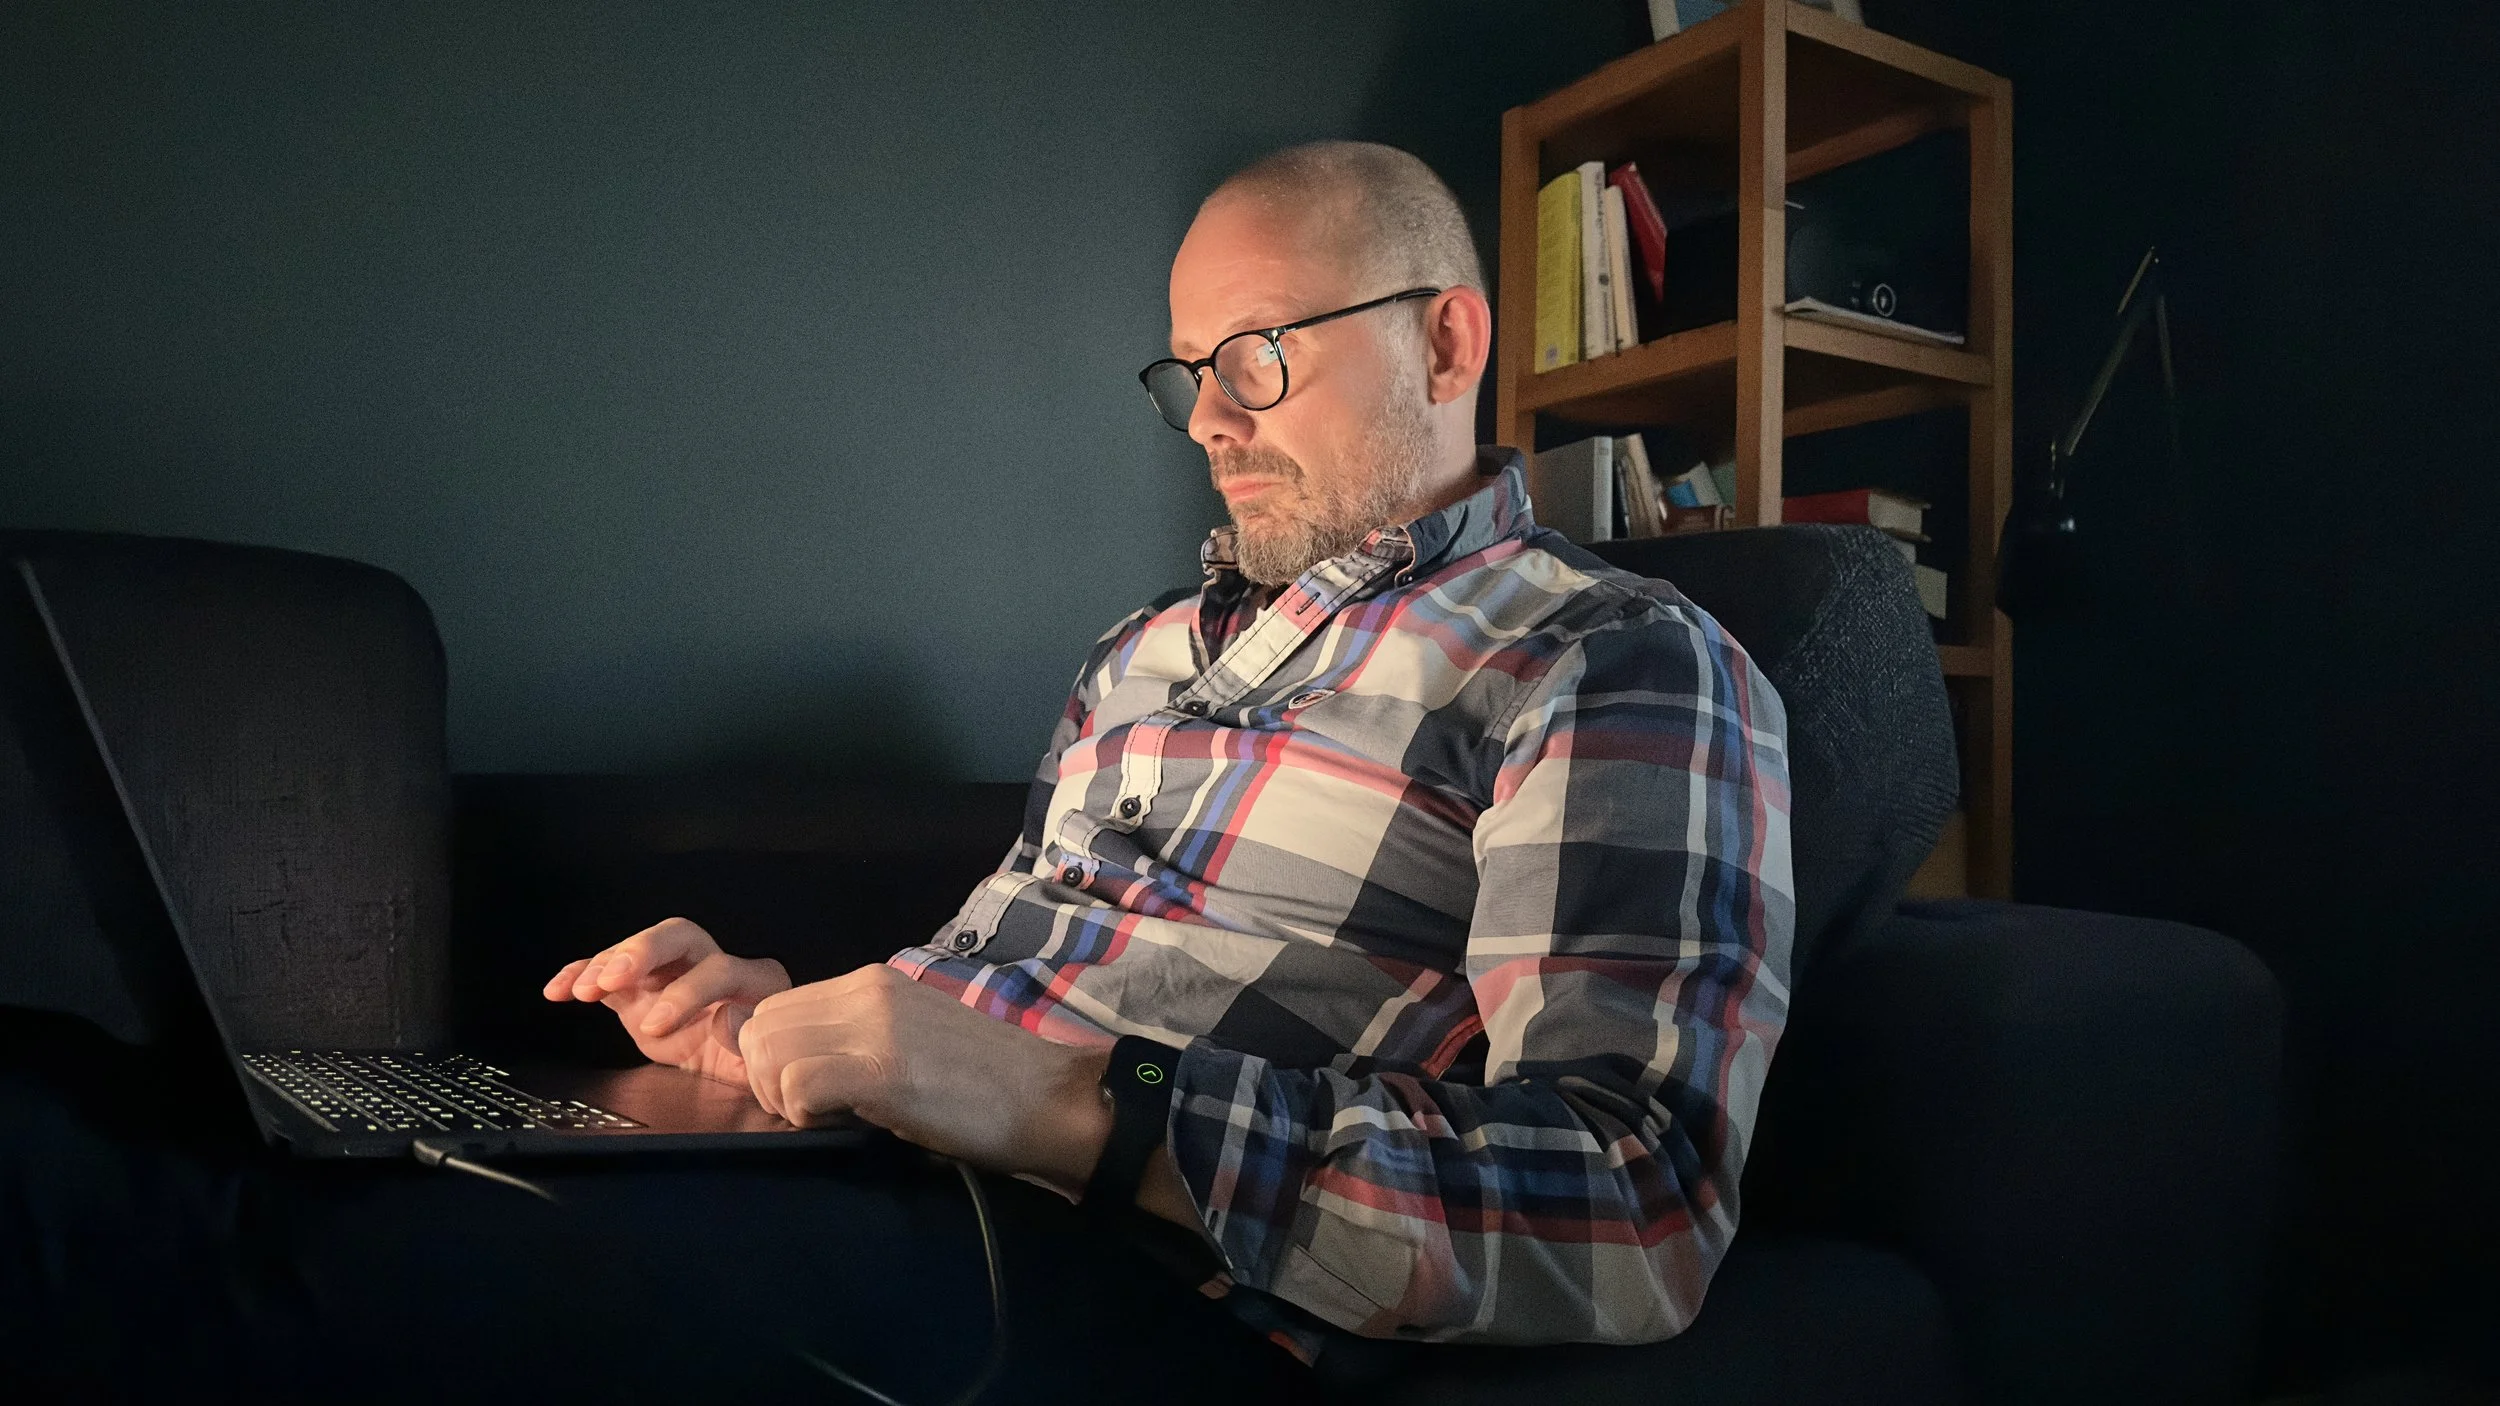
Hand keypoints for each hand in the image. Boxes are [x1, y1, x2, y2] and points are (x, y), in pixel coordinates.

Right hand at [541, 917, 789, 1086]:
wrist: (738, 1069)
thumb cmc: (757, 1062)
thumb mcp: (764, 1062)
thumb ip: (749, 1041)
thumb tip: (725, 1017)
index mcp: (754, 980)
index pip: (719, 970)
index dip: (686, 993)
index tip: (658, 1025)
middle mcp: (710, 964)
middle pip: (678, 935)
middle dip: (642, 951)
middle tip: (613, 978)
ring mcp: (671, 973)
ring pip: (638, 950)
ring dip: (606, 964)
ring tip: (582, 990)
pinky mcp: (640, 990)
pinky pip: (609, 974)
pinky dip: (581, 976)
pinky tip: (558, 989)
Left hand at [738, 965, 1112, 1187]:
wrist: (1051, 1100)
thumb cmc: (986, 1084)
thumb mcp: (910, 1041)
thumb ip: (850, 1038)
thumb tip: (770, 1050)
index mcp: (873, 981)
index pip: (776, 1007)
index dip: (775, 1059)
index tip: (807, 1096)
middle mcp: (867, 989)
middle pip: (761, 1026)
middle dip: (767, 1078)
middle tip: (808, 1114)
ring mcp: (874, 1025)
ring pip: (768, 1051)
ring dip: (782, 1098)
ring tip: (827, 1120)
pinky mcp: (881, 1068)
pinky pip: (797, 1084)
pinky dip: (803, 1115)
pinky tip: (842, 1127)